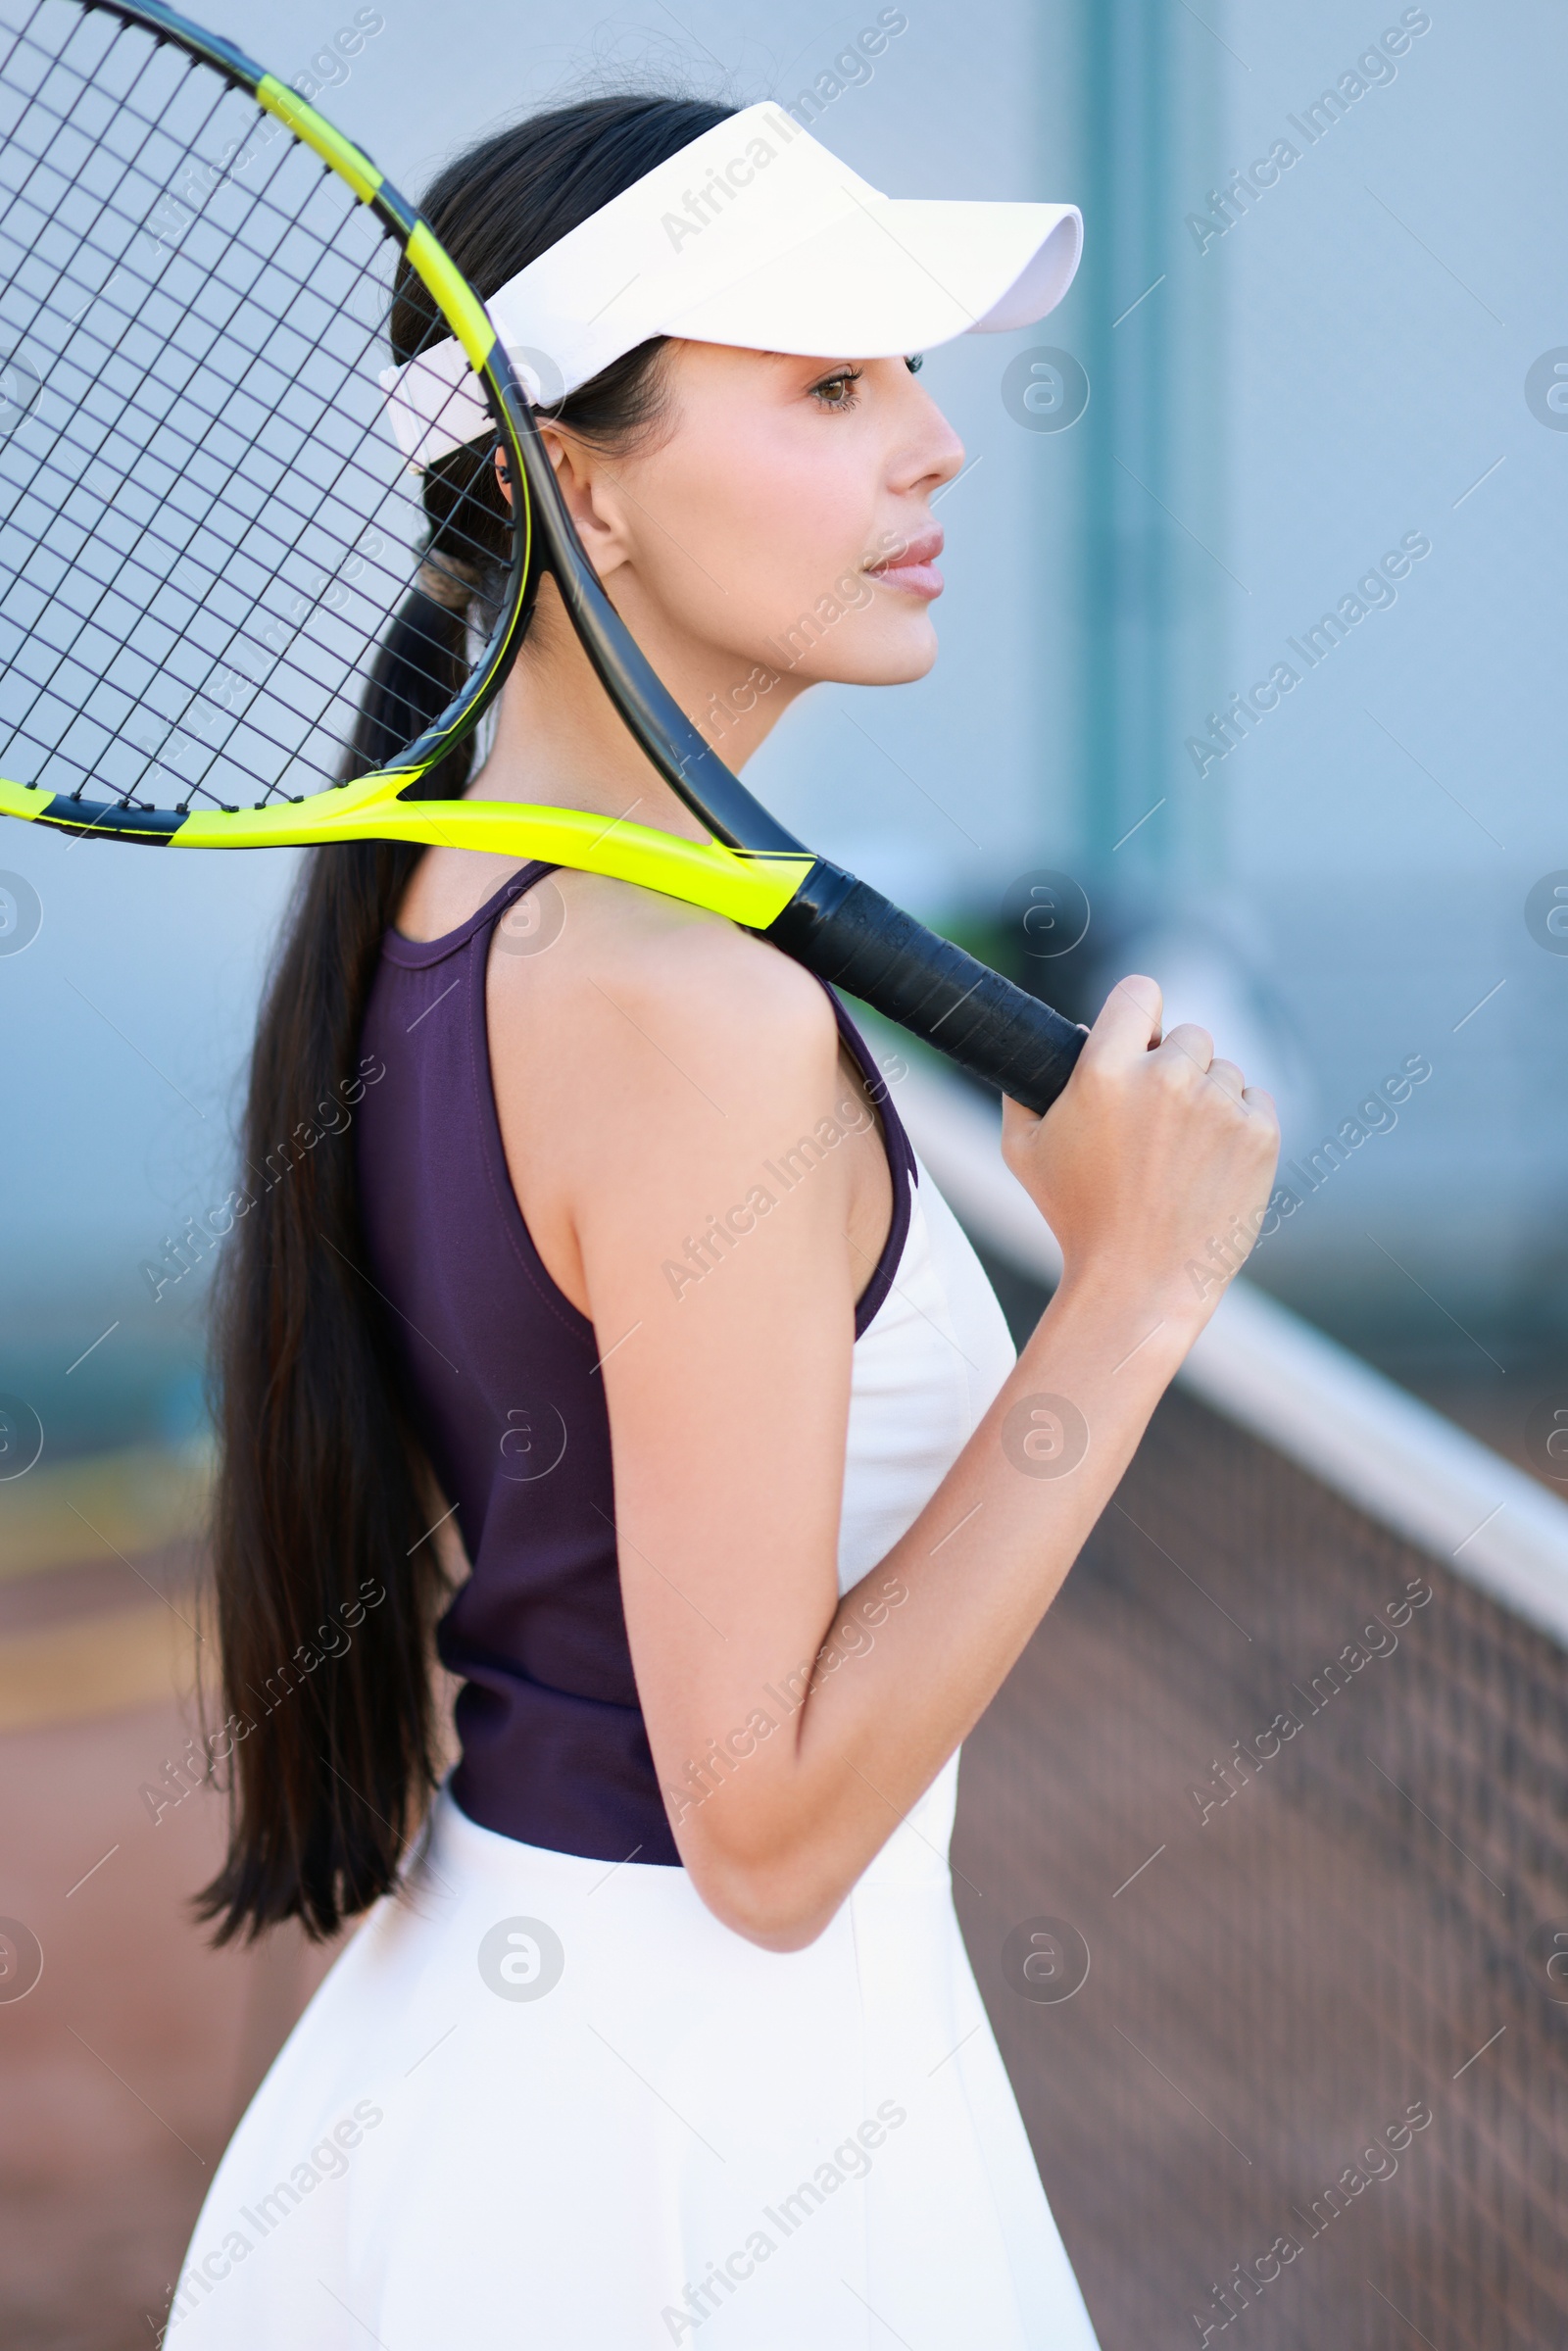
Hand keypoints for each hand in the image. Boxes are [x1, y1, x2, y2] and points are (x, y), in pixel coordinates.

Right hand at [1001, 974, 1279, 1328]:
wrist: (1140, 1283)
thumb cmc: (1076, 1217)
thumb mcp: (1022, 1151)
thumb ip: (1025, 1087)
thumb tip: (1053, 1043)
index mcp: (1105, 1072)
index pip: (1139, 994)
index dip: (1137, 1014)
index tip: (1137, 1037)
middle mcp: (1168, 1079)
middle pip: (1186, 1035)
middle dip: (1172, 1066)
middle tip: (1154, 1120)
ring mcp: (1219, 1105)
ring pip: (1222, 1069)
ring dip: (1206, 1096)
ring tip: (1180, 1152)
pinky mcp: (1260, 1134)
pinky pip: (1254, 1100)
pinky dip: (1238, 1123)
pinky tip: (1210, 1162)